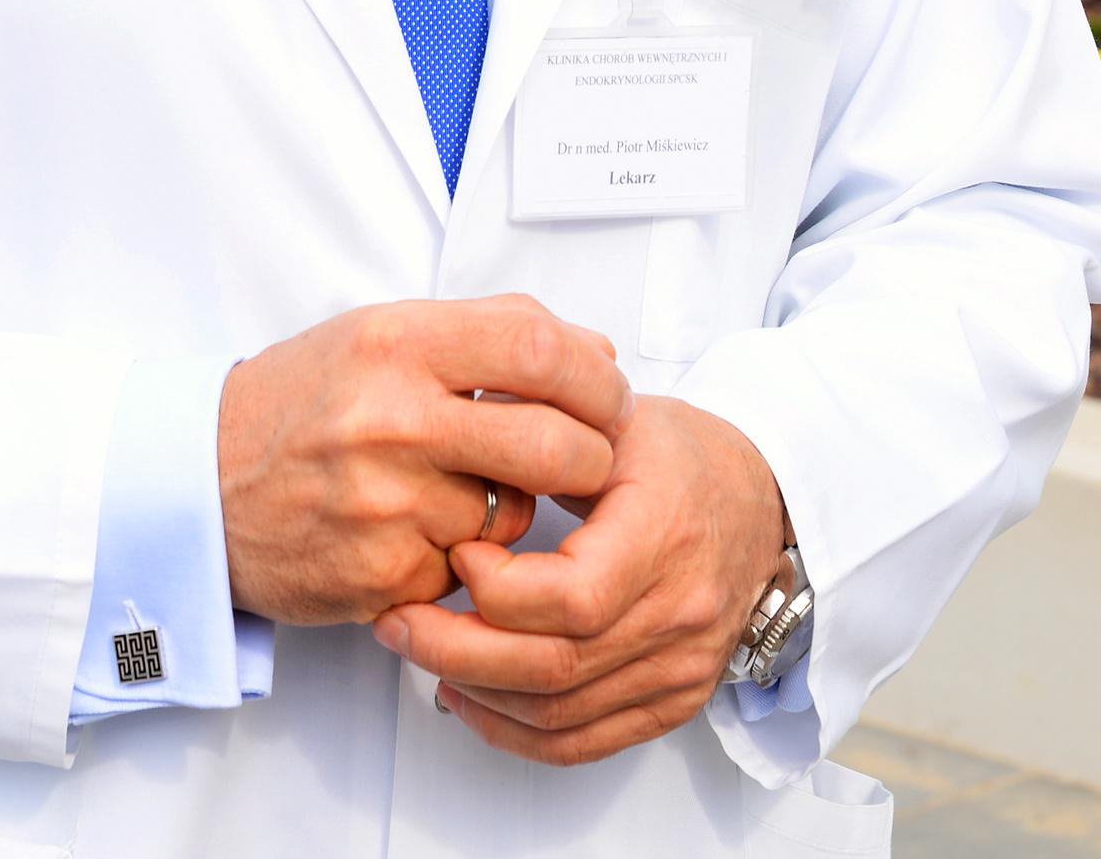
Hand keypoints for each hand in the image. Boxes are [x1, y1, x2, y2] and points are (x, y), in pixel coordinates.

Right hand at [218, 295, 632, 624]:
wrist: (201, 485)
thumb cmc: (297, 404)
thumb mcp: (379, 335)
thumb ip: (486, 333)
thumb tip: (592, 350)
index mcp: (395, 344)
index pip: (538, 348)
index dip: (594, 375)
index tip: (607, 391)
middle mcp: (393, 420)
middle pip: (554, 444)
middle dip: (591, 456)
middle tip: (589, 456)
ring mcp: (390, 505)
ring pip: (515, 514)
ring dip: (517, 509)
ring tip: (476, 489)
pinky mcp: (386, 578)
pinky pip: (469, 570)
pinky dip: (465, 557)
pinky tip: (426, 531)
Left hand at [373, 396, 784, 762]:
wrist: (760, 500)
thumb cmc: (679, 454)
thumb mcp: (612, 416)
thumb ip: (537, 422)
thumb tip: (451, 425)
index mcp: (665, 535)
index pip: (572, 597)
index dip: (496, 587)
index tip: (455, 547)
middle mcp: (679, 615)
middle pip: (555, 667)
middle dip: (456, 650)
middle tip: (397, 620)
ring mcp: (680, 669)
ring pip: (560, 714)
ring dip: (475, 692)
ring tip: (418, 650)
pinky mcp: (672, 702)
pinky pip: (583, 742)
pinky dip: (514, 731)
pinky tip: (467, 696)